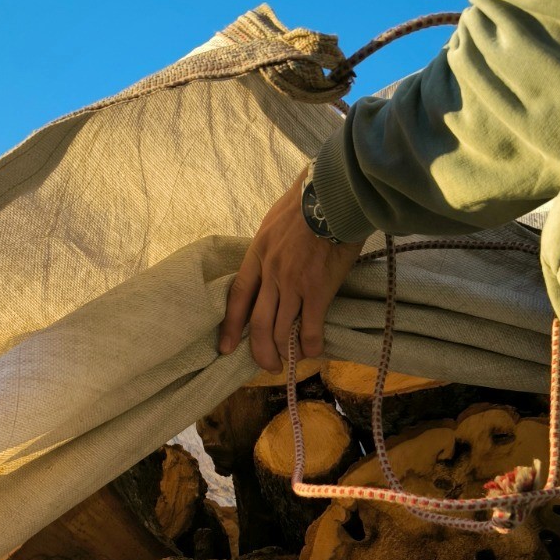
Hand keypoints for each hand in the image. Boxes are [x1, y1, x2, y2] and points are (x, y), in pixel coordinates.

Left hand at [218, 169, 364, 371]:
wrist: (334, 194)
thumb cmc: (308, 201)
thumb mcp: (275, 220)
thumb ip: (270, 245)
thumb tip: (272, 258)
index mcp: (258, 254)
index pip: (239, 296)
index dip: (231, 325)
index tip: (225, 347)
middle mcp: (271, 273)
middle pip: (257, 322)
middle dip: (260, 350)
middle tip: (267, 365)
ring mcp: (293, 284)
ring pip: (280, 330)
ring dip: (284, 352)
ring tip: (290, 361)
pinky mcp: (318, 291)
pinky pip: (308, 328)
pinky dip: (309, 345)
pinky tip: (312, 351)